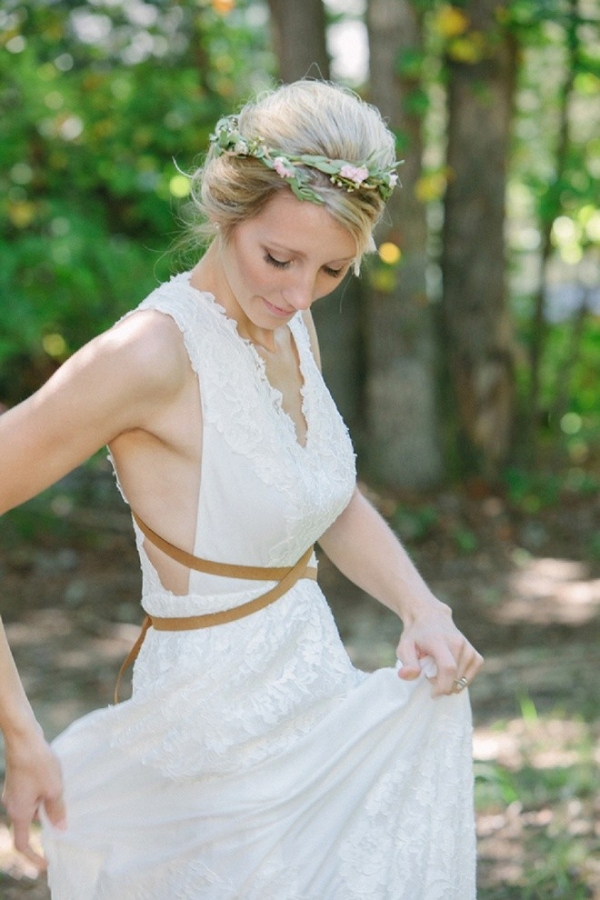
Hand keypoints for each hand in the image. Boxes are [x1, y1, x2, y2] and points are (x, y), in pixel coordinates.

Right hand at [2, 727, 65, 868]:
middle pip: (28, 823)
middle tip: (64, 822)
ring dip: (46, 805)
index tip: (46, 862)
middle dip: (46, 824)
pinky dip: (42, 794)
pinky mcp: (17, 779)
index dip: (33, 856)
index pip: (22, 843)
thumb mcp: (54, 789)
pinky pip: (30, 794)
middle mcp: (11, 804)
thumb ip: (57, 811)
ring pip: (31, 806)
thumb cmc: (38, 763)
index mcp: (19, 812)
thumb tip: (60, 829)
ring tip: (63, 796)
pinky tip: (56, 783)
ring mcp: (12, 791)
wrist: (24, 737)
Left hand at [396, 602, 482, 697]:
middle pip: (456, 675)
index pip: (448, 668)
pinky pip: (473, 672)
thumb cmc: (415, 636)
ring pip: (464, 677)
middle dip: (443, 685)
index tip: (433, 693)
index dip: (442, 686)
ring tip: (439, 672)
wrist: (430, 617)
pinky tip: (452, 674)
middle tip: (431, 677)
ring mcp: (468, 647)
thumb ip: (407, 663)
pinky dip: (464, 678)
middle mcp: (457, 642)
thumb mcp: (404, 647)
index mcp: (439, 641)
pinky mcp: (474, 652)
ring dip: (452, 682)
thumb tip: (406, 676)